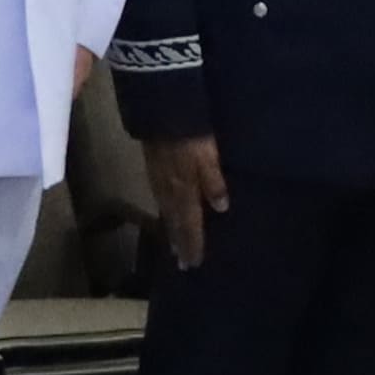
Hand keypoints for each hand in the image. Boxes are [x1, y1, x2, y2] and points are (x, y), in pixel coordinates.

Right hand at [151, 134, 231, 270]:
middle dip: (180, 243)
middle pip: (175, 223)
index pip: (190, 224)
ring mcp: (158, 180)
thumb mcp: (208, 157)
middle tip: (182, 265)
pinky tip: (165, 213)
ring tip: (174, 246)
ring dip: (171, 231)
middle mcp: (169, 190)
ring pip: (165, 213)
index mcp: (185, 190)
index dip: (193, 244)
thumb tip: (221, 209)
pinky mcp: (152, 169)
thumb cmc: (191, 134)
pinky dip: (164, 214)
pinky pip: (159, 200)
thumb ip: (214, 182)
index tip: (193, 264)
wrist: (161, 109)